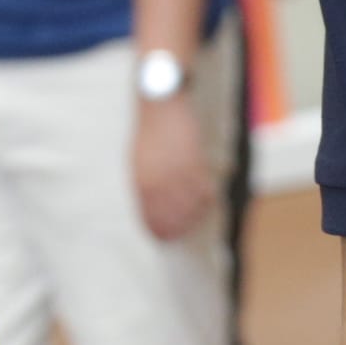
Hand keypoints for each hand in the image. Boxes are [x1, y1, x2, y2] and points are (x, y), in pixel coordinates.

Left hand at [131, 92, 217, 241]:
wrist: (161, 106)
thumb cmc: (149, 132)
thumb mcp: (139, 161)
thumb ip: (146, 184)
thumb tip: (152, 207)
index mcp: (143, 183)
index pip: (152, 216)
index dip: (159, 229)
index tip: (163, 237)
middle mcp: (161, 182)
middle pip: (174, 216)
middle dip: (177, 227)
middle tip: (181, 233)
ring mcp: (179, 174)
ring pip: (192, 206)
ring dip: (194, 215)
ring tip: (194, 218)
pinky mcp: (196, 164)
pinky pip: (205, 190)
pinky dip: (207, 198)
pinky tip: (206, 200)